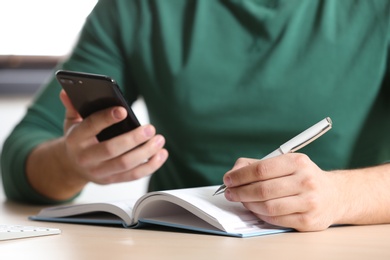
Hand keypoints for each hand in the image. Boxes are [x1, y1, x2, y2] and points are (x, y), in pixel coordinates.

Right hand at [59, 90, 167, 184]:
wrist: (70, 167)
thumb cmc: (78, 139)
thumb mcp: (72, 122)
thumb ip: (73, 107)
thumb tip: (66, 91)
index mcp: (75, 139)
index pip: (91, 127)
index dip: (107, 118)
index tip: (124, 110)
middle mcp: (86, 157)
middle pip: (111, 149)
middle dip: (133, 139)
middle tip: (150, 128)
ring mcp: (99, 172)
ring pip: (125, 164)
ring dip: (146, 152)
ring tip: (159, 140)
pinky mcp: (111, 180)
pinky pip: (133, 175)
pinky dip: (150, 166)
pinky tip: (161, 155)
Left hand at [222, 154, 340, 231]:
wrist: (334, 195)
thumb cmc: (302, 177)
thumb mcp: (284, 163)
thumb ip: (256, 164)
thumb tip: (233, 173)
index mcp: (298, 162)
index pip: (262, 169)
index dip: (240, 176)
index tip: (228, 179)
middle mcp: (306, 181)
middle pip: (263, 189)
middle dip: (240, 192)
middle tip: (229, 193)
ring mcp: (309, 202)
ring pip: (268, 207)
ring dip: (249, 204)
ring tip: (242, 200)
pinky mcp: (309, 221)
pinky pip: (276, 220)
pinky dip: (261, 215)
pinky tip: (256, 209)